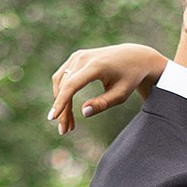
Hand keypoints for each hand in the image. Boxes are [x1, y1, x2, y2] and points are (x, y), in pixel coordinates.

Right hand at [49, 42, 167, 134]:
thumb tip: (84, 113)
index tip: (53, 118)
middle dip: (62, 109)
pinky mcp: (76, 58)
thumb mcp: (120, 94)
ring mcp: (78, 56)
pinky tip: (67, 109)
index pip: (72, 85)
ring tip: (68, 123)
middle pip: (65, 86)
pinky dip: (62, 92)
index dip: (60, 102)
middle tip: (64, 130)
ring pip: (61, 82)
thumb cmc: (129, 77)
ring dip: (61, 102)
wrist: (134, 57)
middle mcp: (83, 58)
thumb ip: (103, 103)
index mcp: (96, 66)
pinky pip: (63, 76)